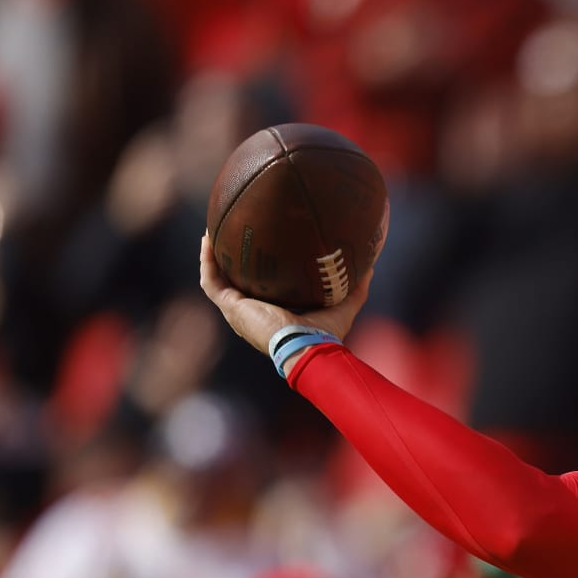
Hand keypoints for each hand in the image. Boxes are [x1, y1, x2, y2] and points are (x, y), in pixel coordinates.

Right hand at [198, 231, 374, 356]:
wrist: (306, 348)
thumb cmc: (324, 337)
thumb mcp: (342, 307)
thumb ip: (356, 288)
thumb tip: (370, 267)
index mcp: (274, 313)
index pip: (263, 288)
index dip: (260, 270)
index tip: (262, 248)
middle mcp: (252, 312)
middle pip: (237, 282)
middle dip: (233, 259)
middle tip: (233, 233)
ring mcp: (238, 311)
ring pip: (218, 279)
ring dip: (213, 256)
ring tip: (213, 230)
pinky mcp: (231, 308)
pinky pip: (211, 281)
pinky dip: (207, 260)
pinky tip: (208, 238)